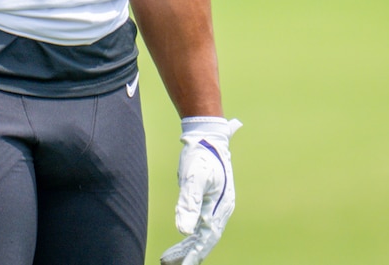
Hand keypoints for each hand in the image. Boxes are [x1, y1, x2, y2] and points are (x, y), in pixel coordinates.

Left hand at [160, 117, 241, 264]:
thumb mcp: (193, 176)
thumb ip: (189, 203)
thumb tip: (184, 230)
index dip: (195, 253)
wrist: (207, 136)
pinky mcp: (207, 201)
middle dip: (188, 254)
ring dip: (186, 247)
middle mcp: (220, 209)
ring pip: (201, 233)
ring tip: (169, 259)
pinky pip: (198, 223)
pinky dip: (188, 234)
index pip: (207, 237)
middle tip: (167, 264)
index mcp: (220, 206)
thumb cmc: (201, 154)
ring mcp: (214, 205)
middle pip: (204, 239)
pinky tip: (181, 240)